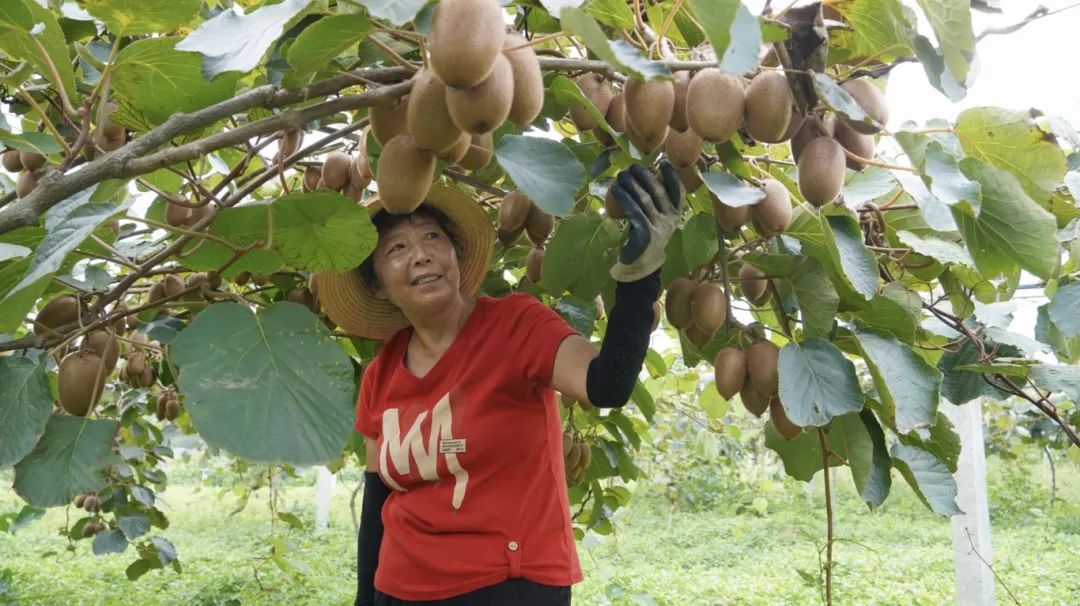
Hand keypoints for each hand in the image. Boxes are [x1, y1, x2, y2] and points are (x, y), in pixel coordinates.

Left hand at [609, 162, 684, 281]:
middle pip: (658, 192)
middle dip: (645, 176)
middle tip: (632, 167)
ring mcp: (658, 228)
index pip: (678, 193)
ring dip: (631, 184)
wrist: (641, 266)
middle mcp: (670, 221)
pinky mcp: (645, 234)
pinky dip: (624, 198)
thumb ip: (656, 204)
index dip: (672, 177)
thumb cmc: (647, 238)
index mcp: (675, 216)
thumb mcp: (656, 221)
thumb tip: (646, 178)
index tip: (664, 163)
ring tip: (621, 175)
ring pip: (644, 200)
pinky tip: (616, 190)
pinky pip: (633, 211)